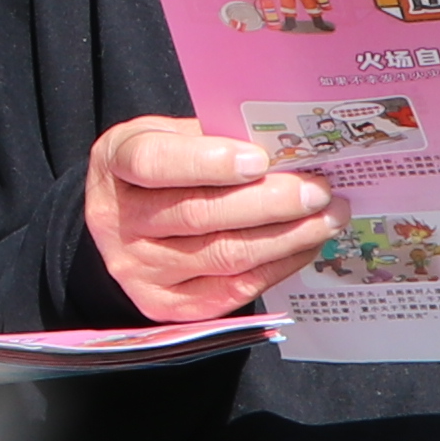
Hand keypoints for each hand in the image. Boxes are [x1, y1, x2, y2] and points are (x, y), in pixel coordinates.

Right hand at [83, 118, 334, 321]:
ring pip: (223, 255)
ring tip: (325, 217)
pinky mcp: (167, 305)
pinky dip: (276, 266)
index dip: (206, 162)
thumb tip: (285, 147)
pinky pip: (232, 289)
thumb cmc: (163, 167)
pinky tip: (304, 245)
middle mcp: (118, 223)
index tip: (259, 159)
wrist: (128, 221)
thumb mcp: (170, 135)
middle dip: (269, 202)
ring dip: (286, 237)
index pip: (153, 163)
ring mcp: (140, 270)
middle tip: (317, 190)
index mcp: (114, 164)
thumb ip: (213, 137)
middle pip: (199, 214)